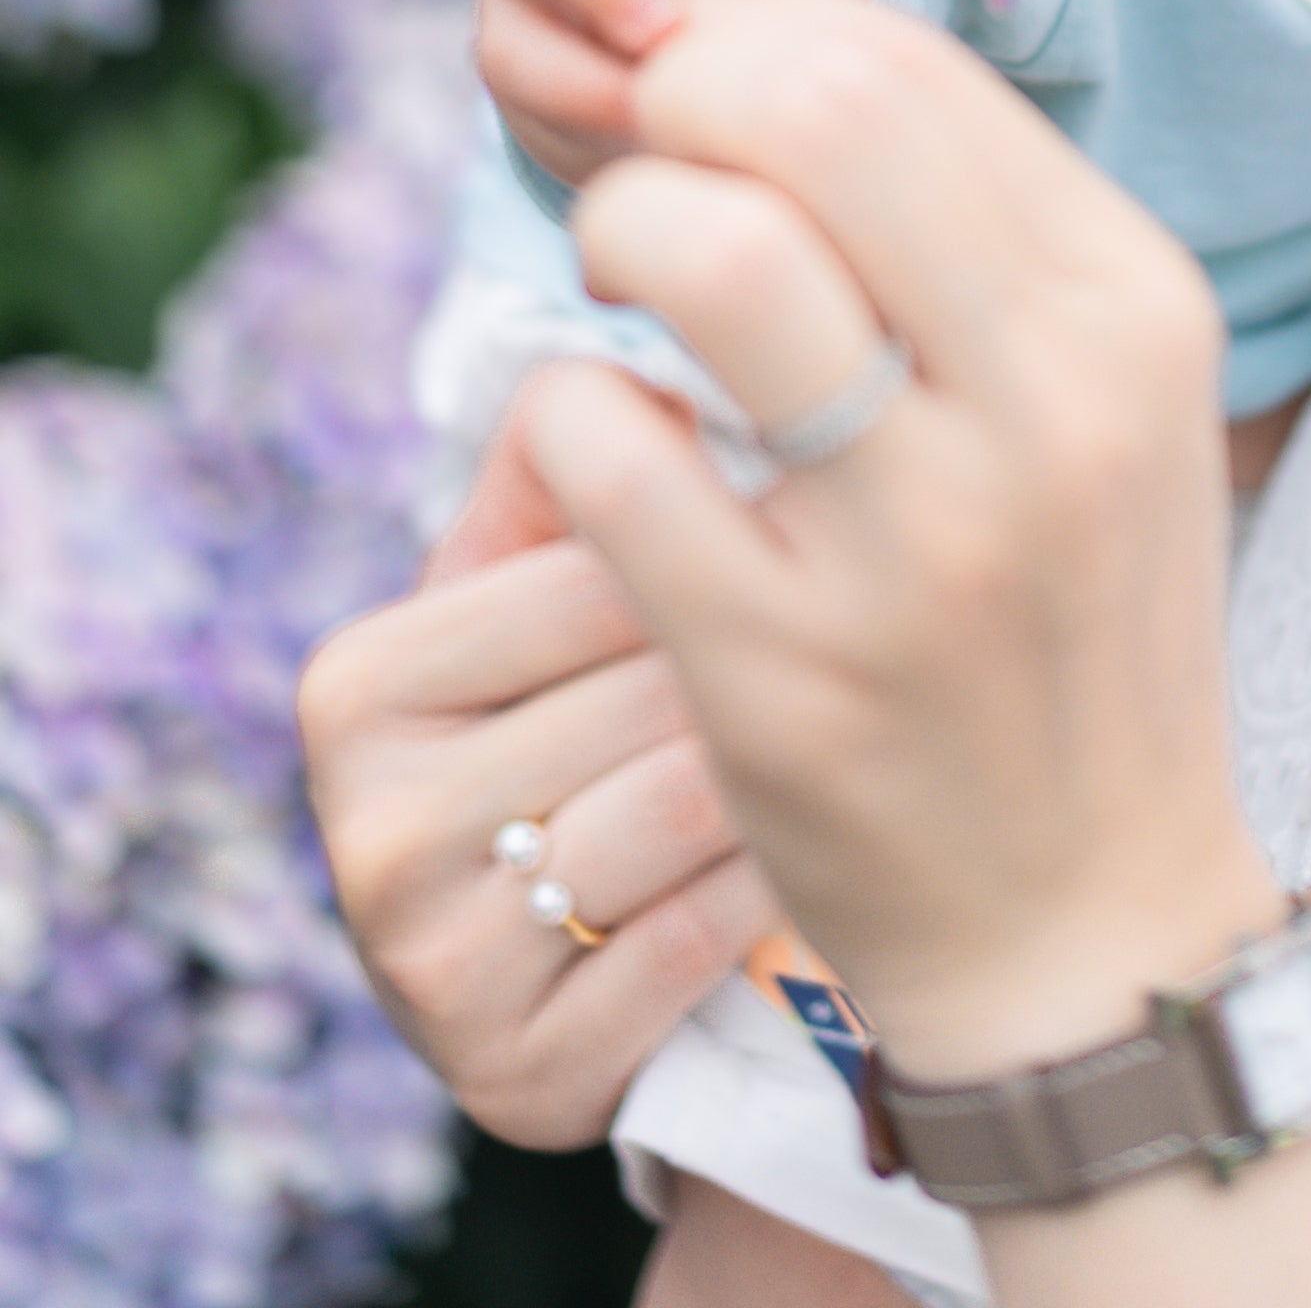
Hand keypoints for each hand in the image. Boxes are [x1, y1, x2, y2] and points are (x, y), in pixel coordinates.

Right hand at [299, 411, 777, 1149]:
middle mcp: (362, 832)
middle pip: (646, 690)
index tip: (778, 549)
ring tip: (825, 744)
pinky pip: (698, 937)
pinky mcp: (510, 1079)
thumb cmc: (582, 723)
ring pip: (682, 805)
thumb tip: (647, 351)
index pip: (590, 569)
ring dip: (779, 774)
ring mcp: (424, 971)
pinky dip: (766, 890)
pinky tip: (796, 856)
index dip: (709, 554)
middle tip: (838, 651)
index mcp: (352, 684)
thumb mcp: (548, 589)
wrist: (584, 974)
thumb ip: (581, 458)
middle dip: (755, 668)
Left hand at [513, 0, 1282, 1080]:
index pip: (903, 68)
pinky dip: (567, 411)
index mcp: (1132, 308)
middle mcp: (1049, 408)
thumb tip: (771, 37)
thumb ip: (967, 217)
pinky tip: (611, 446)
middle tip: (653, 158)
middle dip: (683, 97)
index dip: (756, 41)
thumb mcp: (1094, 387)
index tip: (705, 87)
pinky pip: (604, 444)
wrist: (1083, 924)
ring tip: (628, 281)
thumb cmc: (1062, 607)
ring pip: (707, 251)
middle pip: (813, 109)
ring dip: (621, 229)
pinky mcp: (781, 672)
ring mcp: (918, 546)